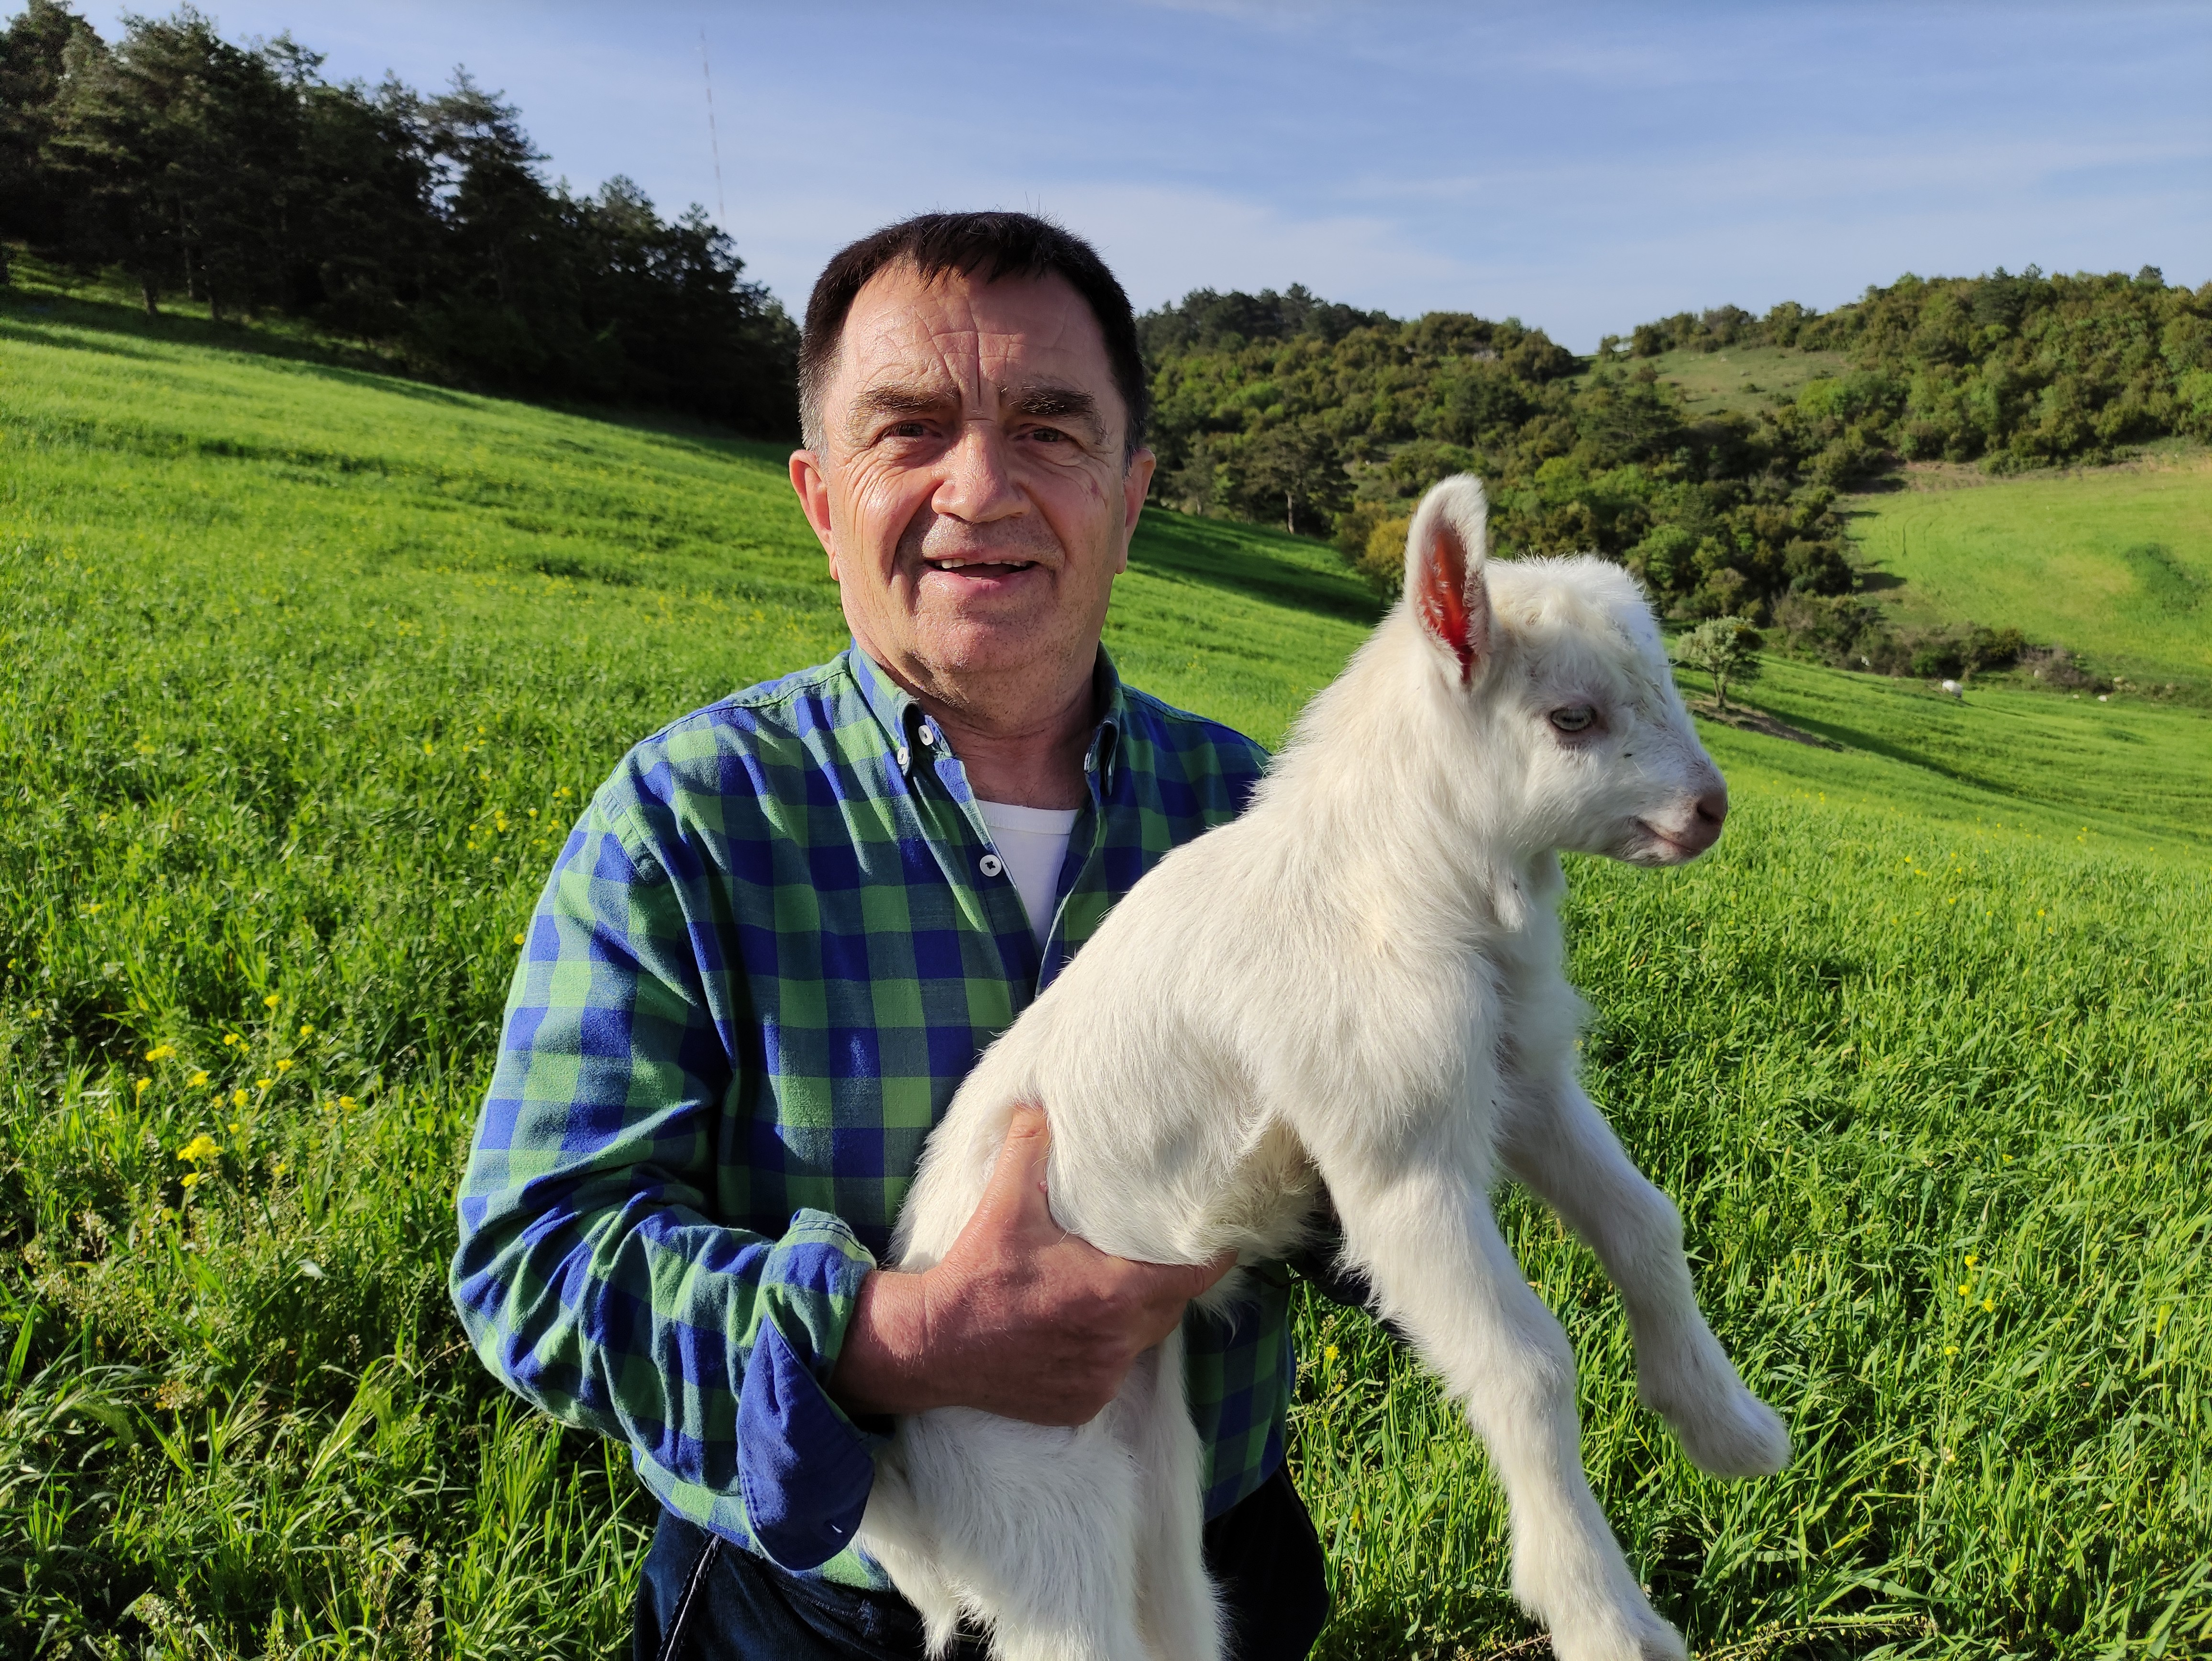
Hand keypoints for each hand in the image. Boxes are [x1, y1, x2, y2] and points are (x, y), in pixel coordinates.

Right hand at [828, 1105, 1234, 1424]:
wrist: (930, 1345)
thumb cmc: (975, 1274)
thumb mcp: (1004, 1204)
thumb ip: (1028, 1149)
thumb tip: (1039, 1105)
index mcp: (1112, 1291)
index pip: (1193, 1277)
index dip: (1212, 1258)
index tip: (1224, 1240)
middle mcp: (1116, 1341)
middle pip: (1170, 1309)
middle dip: (1169, 1283)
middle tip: (1159, 1256)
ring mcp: (1100, 1378)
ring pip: (1143, 1342)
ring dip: (1136, 1317)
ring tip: (1117, 1289)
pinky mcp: (1081, 1404)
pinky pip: (1113, 1374)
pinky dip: (1106, 1352)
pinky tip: (1080, 1329)